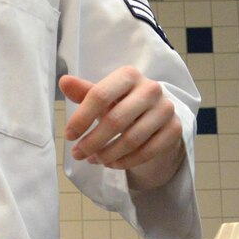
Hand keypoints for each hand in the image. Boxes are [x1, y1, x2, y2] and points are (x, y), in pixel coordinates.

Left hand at [61, 67, 183, 186]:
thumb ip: (84, 91)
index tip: (69, 136)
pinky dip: (126, 161)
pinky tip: (112, 164)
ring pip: (132, 139)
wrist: (155, 116)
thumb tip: (64, 81)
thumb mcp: (103, 96)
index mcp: (129, 75)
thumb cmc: (122, 103)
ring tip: (94, 160)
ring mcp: (165, 109)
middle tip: (77, 154)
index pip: (100, 95)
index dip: (81, 118)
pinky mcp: (175, 129)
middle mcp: (151, 89)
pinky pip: (147, 151)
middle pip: (115, 120)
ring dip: (108, 154)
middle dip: (92, 141)